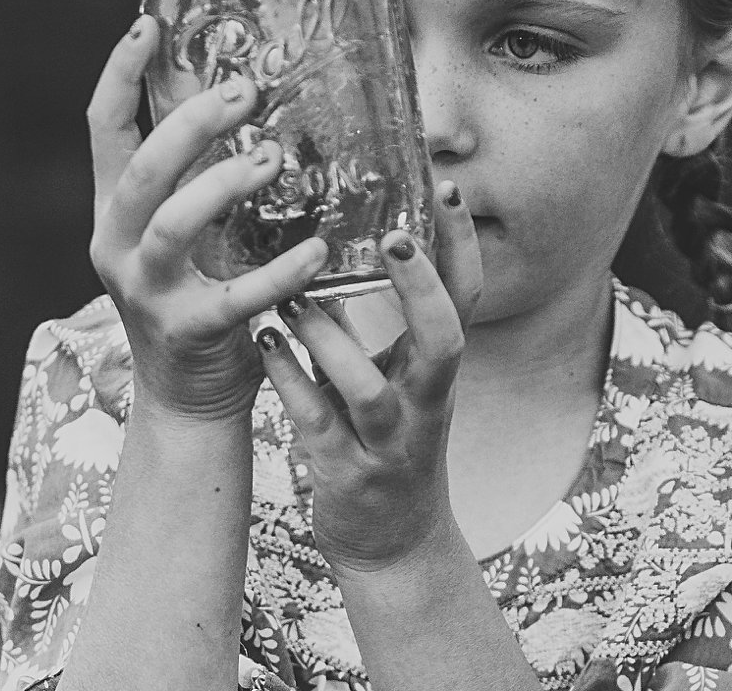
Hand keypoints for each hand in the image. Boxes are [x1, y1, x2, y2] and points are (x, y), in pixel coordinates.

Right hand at [87, 15, 329, 419]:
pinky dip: (280, 271)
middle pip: (141, 169)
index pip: (104, 129)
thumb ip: (200, 174)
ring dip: (223, 183)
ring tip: (273, 160)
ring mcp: (147, 291)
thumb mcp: (190, 230)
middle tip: (244, 92)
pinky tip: (318, 250)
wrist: (188, 397)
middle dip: (190, 124)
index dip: (120, 74)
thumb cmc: (199, 295)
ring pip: (172, 224)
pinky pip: (236, 296)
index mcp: (115, 211)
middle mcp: (118, 246)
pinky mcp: (189, 332)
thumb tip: (240, 94)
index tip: (150, 26)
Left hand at [258, 180, 482, 572]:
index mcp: (438, 369)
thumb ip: (368, 321)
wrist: (394, 544)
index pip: (468, 298)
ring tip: (294, 295)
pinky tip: (263, 343)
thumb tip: (332, 243)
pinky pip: (315, 422)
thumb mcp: (396, 377)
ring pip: (370, 388)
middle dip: (422, 287)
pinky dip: (289, 380)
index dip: (462, 245)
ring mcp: (389, 441)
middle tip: (394, 235)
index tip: (444, 188)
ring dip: (332, 338)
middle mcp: (426, 402)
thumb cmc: (388, 440)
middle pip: (445, 338)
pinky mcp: (346, 472)